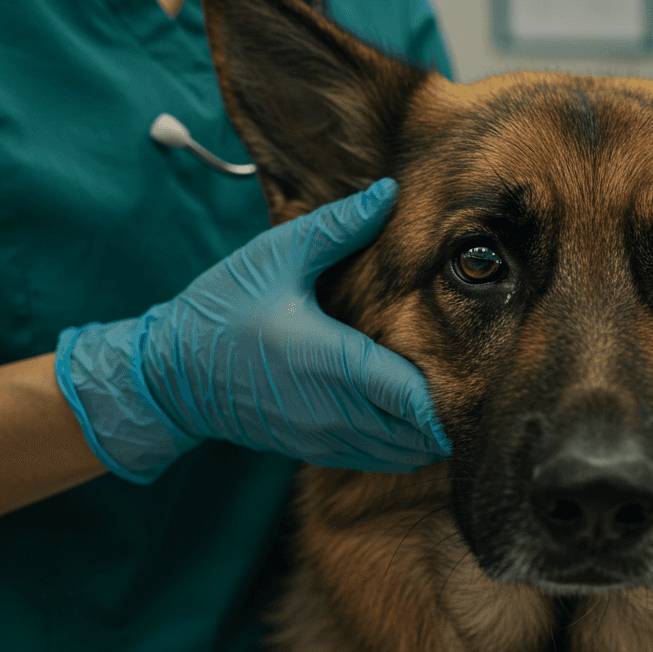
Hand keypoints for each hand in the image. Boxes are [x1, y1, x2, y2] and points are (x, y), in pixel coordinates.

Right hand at [56, 178, 450, 482]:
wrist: (172, 376)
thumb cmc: (223, 311)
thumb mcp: (276, 257)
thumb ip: (337, 227)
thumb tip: (388, 191)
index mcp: (334, 363)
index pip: (413, 396)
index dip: (452, 392)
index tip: (481, 366)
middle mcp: (337, 411)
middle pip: (420, 433)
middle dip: (452, 411)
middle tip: (479, 375)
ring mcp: (327, 438)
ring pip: (405, 454)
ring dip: (431, 432)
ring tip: (454, 395)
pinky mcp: (318, 451)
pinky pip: (381, 460)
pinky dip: (407, 446)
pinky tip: (416, 415)